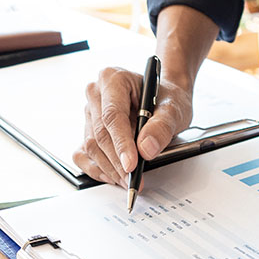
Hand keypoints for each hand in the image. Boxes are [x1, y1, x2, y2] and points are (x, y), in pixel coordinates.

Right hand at [72, 67, 192, 185]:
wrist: (166, 100)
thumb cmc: (167, 100)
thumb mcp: (174, 109)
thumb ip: (162, 126)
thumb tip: (146, 148)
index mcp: (114, 79)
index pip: (113, 115)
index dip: (121, 143)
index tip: (131, 164)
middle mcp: (97, 94)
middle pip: (100, 133)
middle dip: (117, 161)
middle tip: (134, 178)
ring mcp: (90, 113)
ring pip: (91, 146)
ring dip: (109, 168)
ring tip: (129, 179)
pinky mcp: (88, 130)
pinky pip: (83, 154)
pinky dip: (97, 169)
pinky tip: (114, 176)